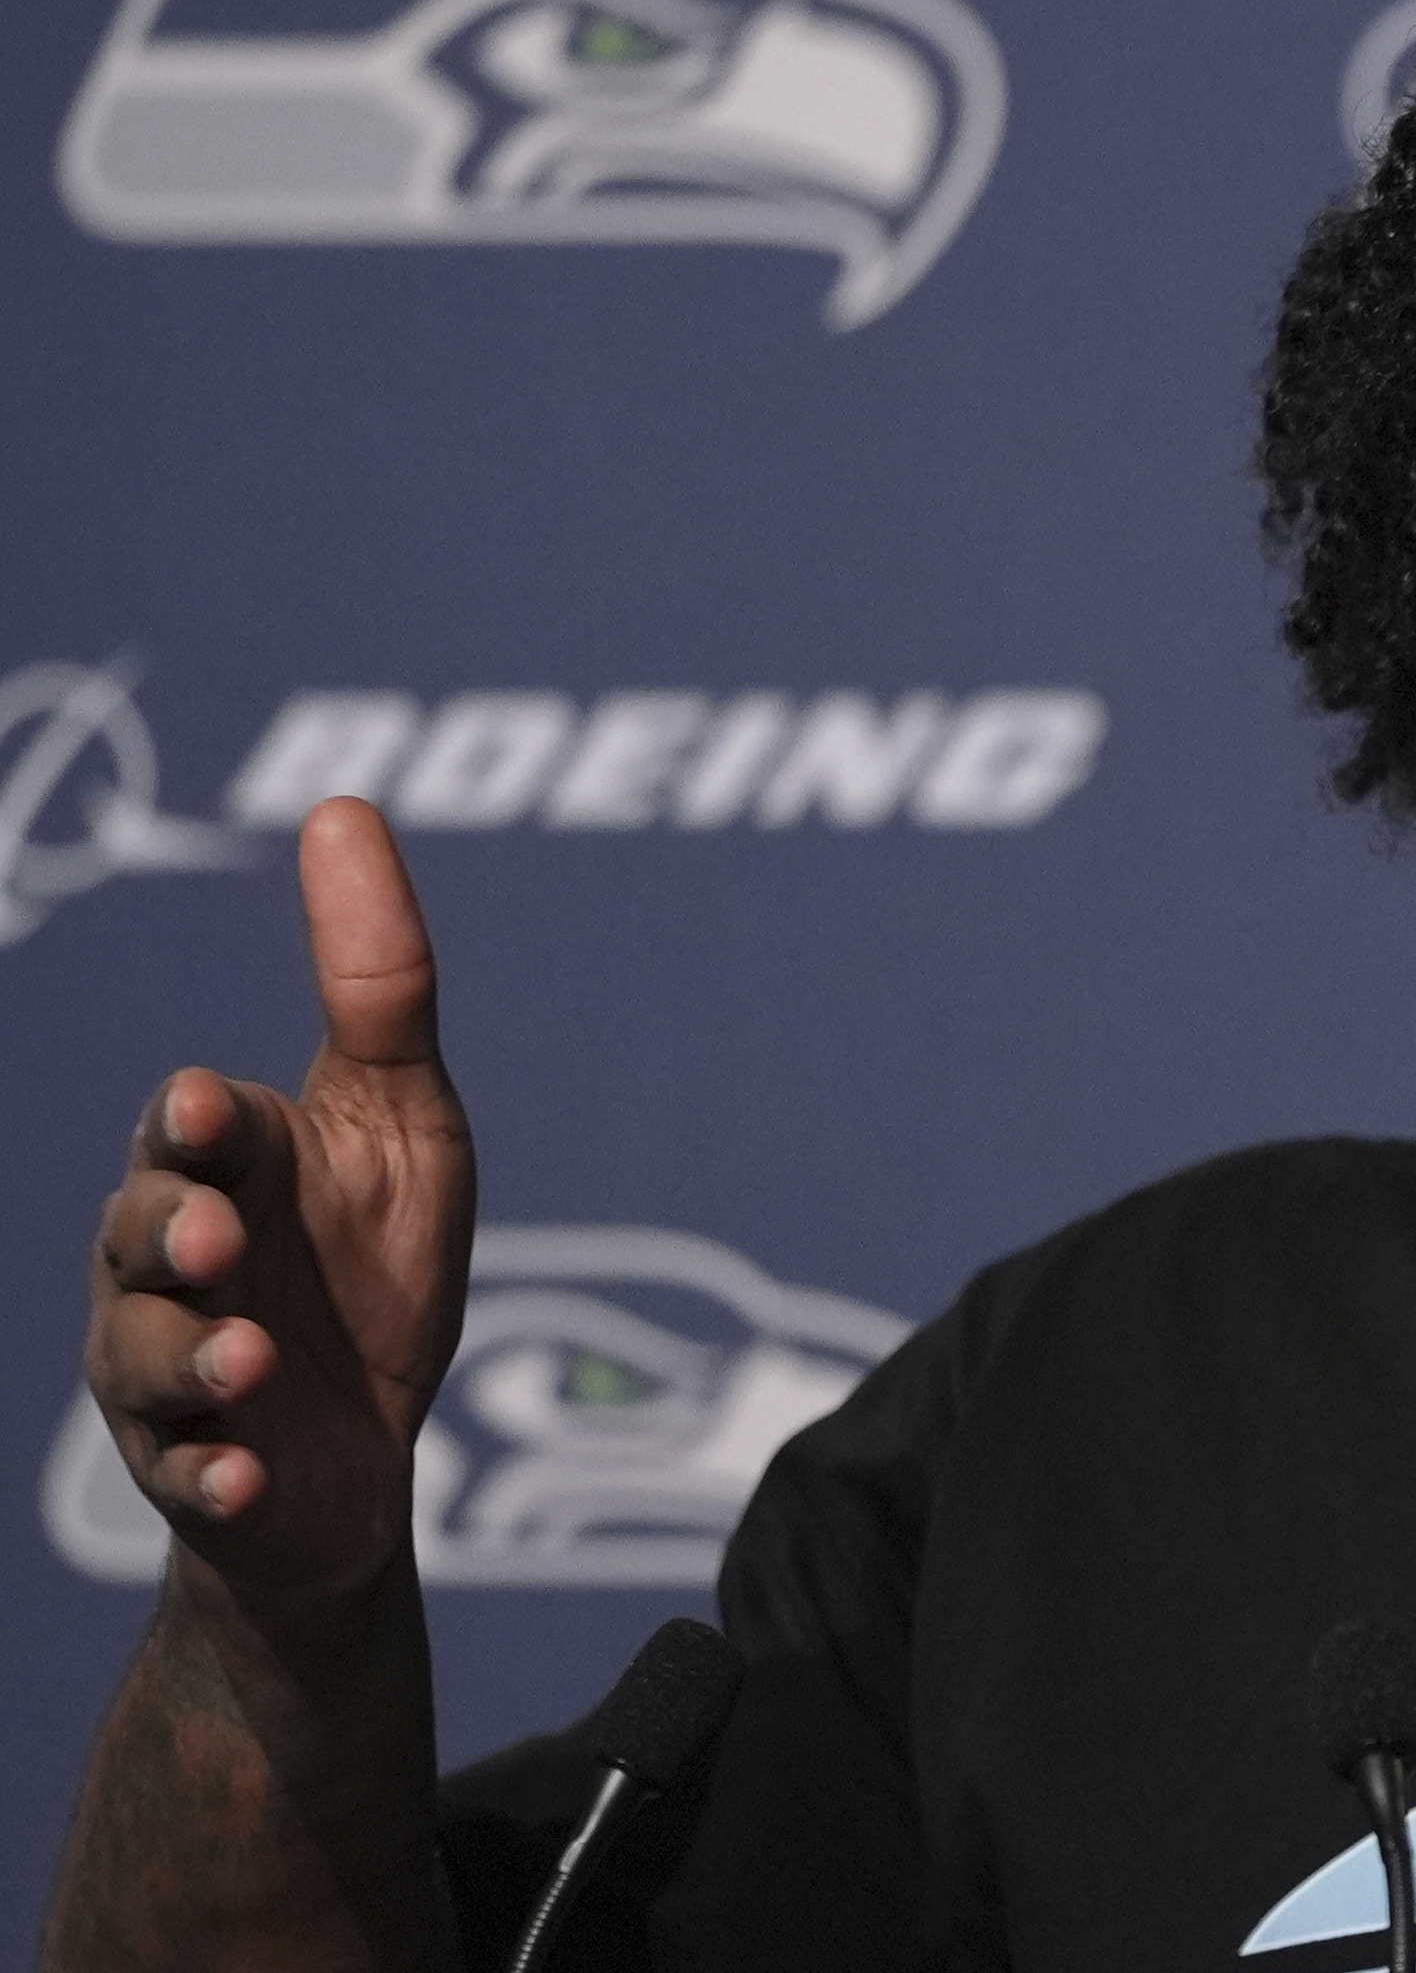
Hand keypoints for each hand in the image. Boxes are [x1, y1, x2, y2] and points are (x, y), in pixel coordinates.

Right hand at [82, 797, 475, 1610]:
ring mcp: (171, 1373)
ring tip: (247, 1363)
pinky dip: (212, 1478)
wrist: (357, 1450)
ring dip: (192, 1359)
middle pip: (139, 1234)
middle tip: (213, 1234)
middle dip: (168, 1231)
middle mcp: (170, 1265)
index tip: (208, 1108)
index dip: (196, 1122)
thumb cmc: (371, 1262)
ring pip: (145, 1358)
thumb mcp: (403, 1119)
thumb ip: (378, 984)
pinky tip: (242, 1477)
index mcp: (225, 1168)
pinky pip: (190, 1480)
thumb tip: (342, 809)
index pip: (193, 1127)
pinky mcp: (200, 1473)